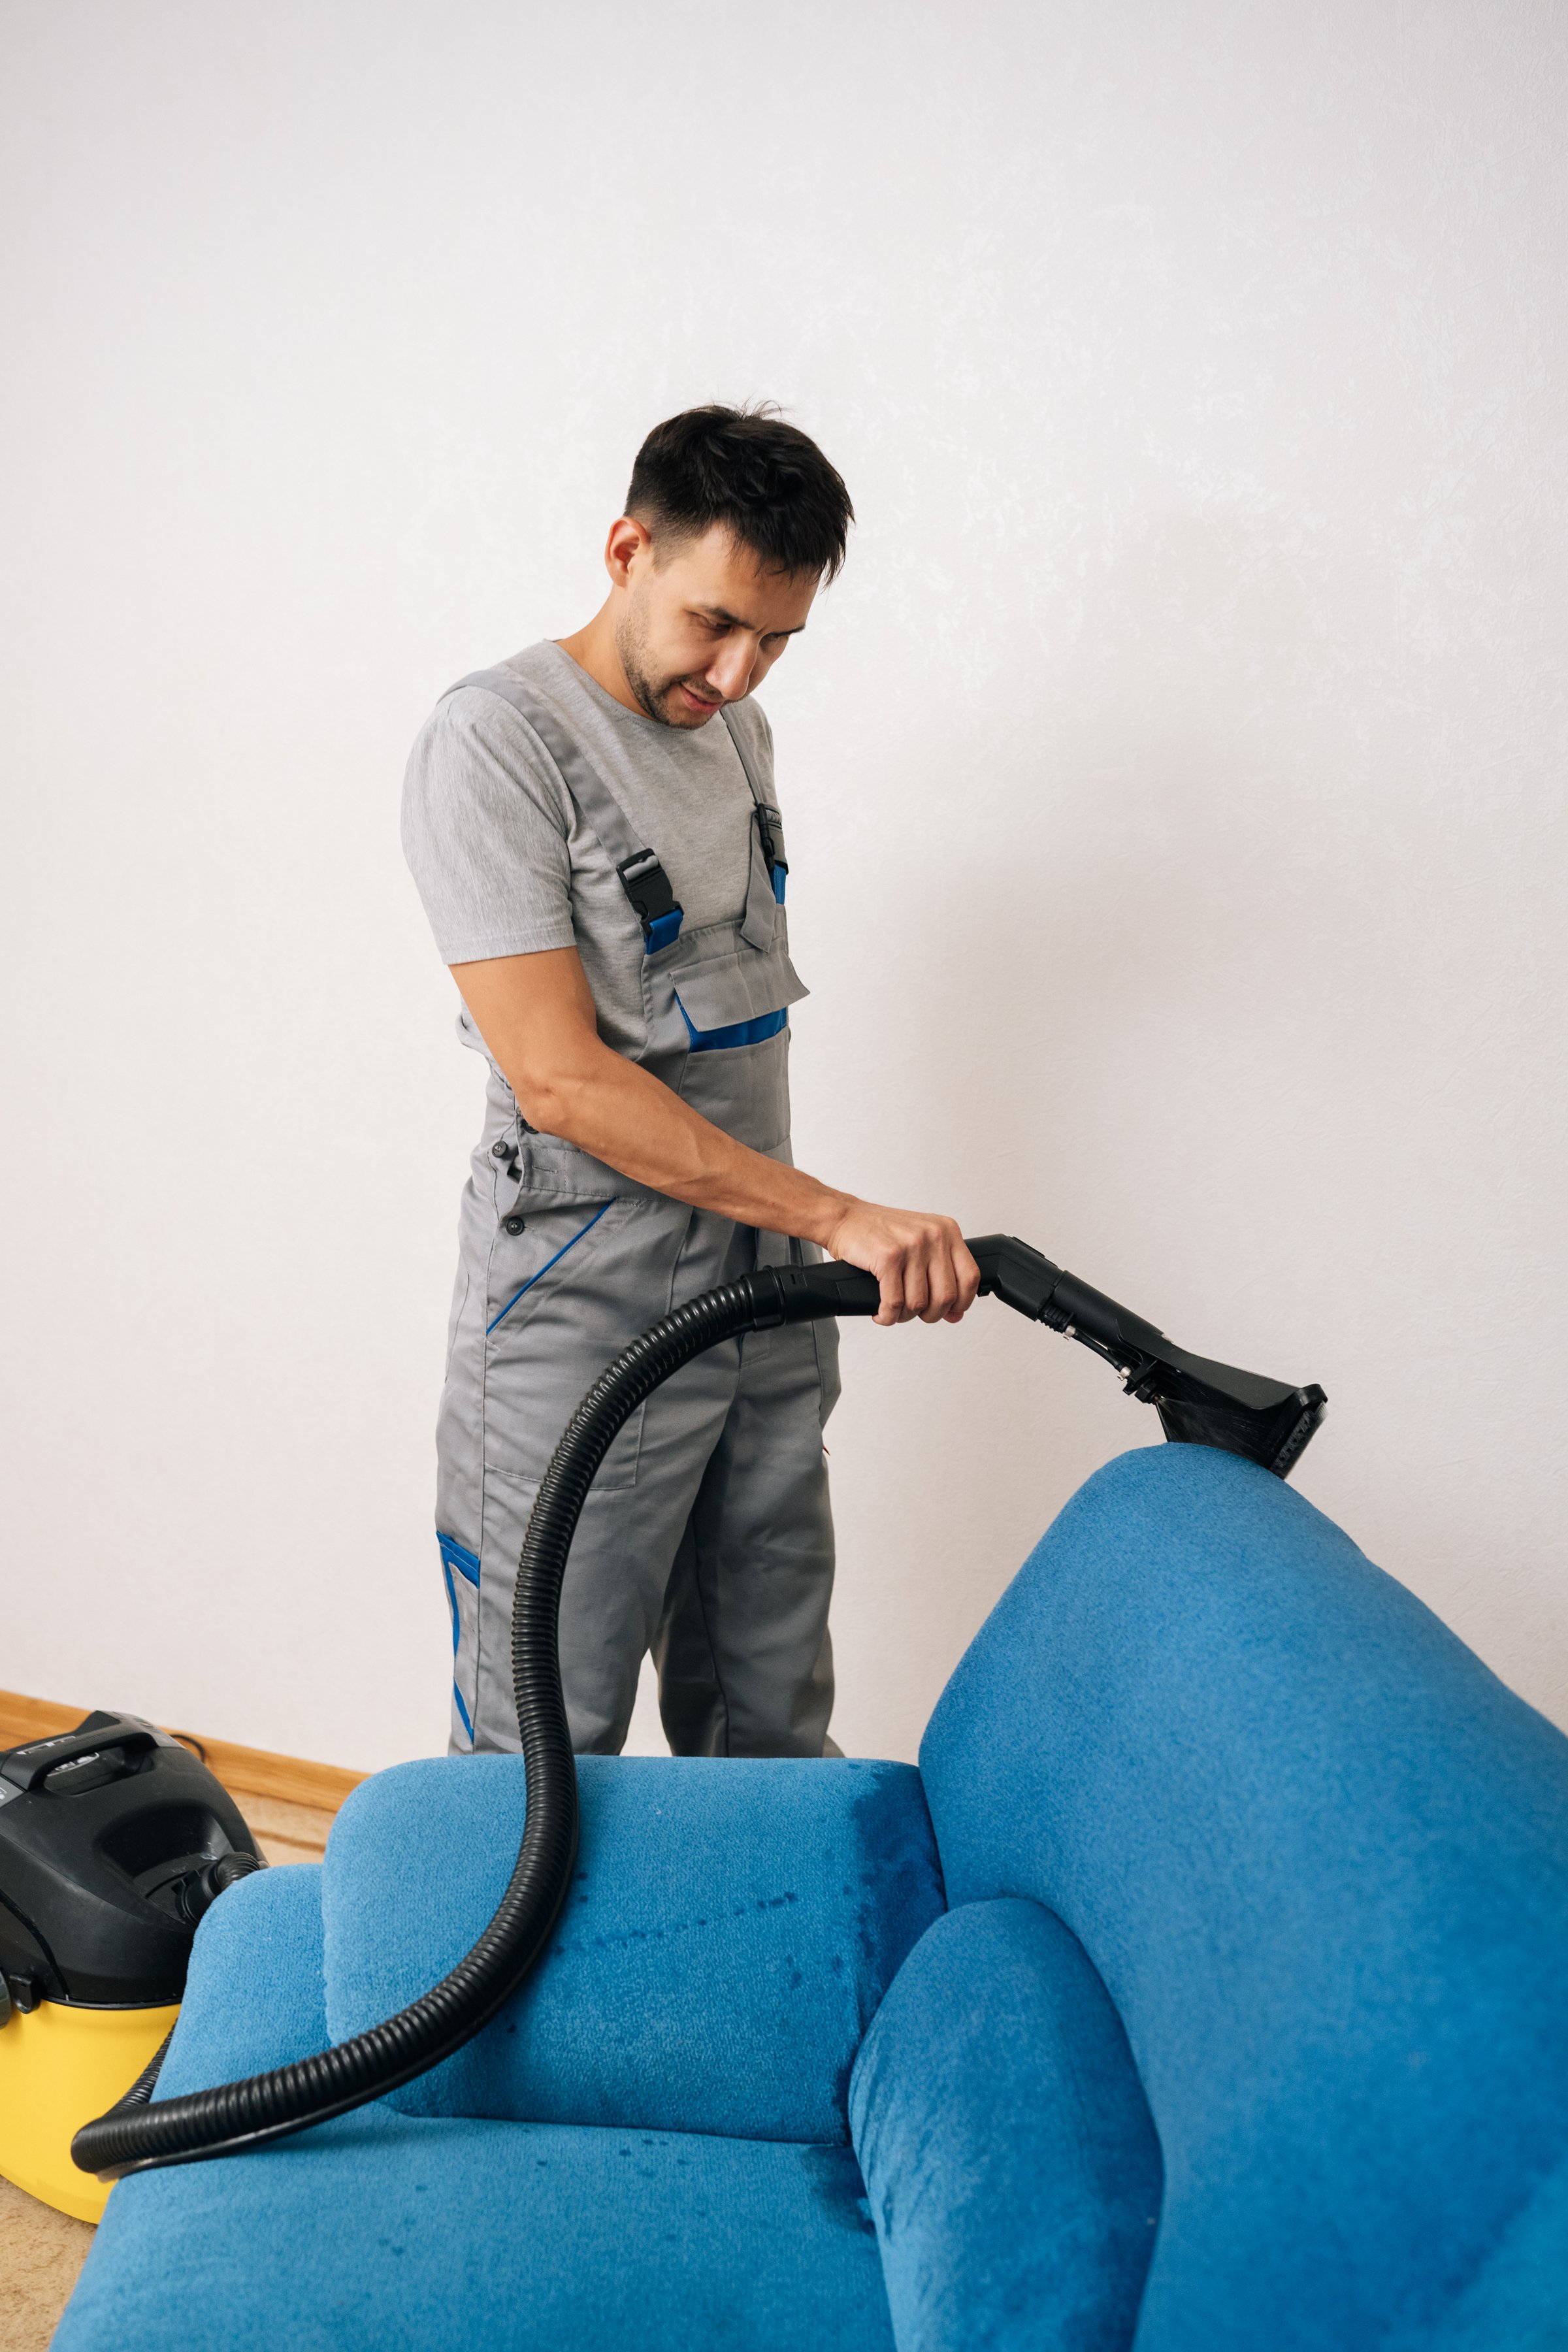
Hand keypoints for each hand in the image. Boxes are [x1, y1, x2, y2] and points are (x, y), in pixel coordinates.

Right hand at [821, 1201, 980, 1326]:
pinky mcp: (888, 1257)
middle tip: (916, 1314)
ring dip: (904, 1316)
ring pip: (918, 1303)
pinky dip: (887, 1316)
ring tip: (894, 1311)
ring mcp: (911, 1246)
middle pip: (946, 1295)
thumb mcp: (919, 1243)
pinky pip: (894, 1303)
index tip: (950, 1311)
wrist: (845, 1218)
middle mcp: (933, 1236)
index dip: (962, 1302)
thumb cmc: (880, 1232)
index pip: (970, 1277)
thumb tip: (955, 1313)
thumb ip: (940, 1273)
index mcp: (947, 1231)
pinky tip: (881, 1312)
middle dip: (930, 1314)